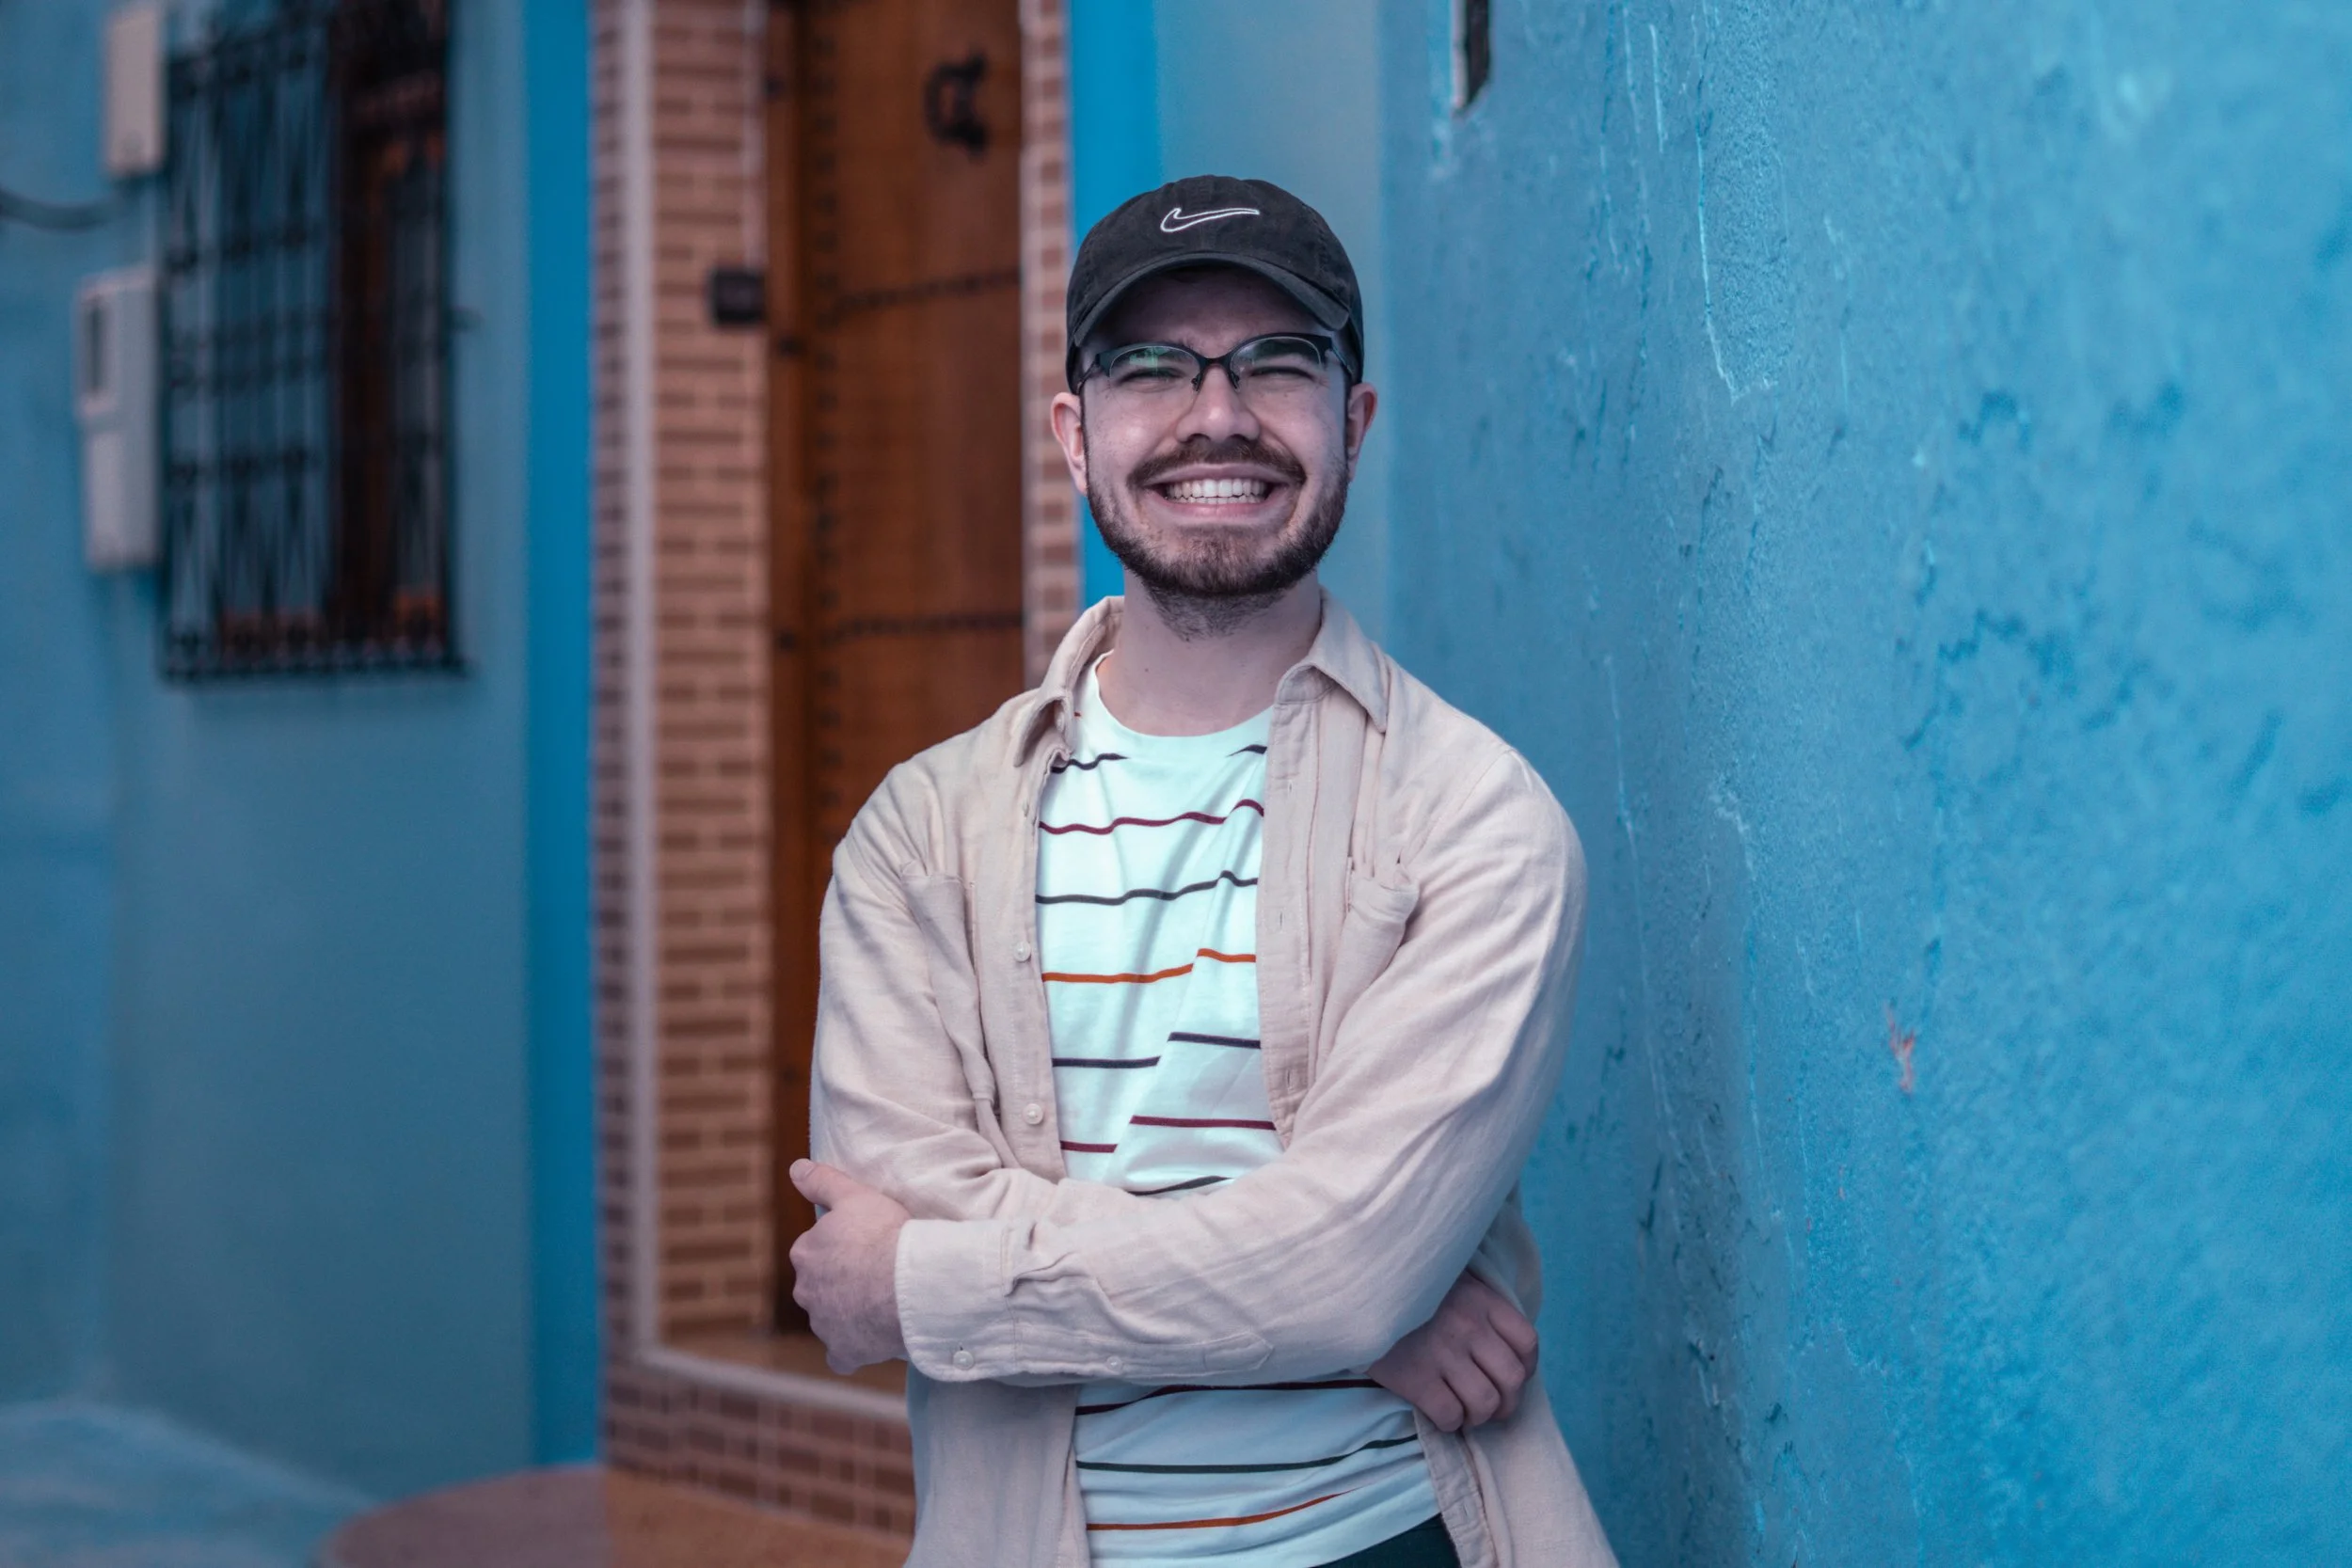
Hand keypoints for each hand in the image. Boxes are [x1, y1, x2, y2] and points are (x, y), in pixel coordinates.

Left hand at [787, 1159, 911, 1372]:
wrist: (910, 1283)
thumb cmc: (885, 1235)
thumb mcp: (855, 1195)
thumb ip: (822, 1181)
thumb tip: (795, 1168)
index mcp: (805, 1253)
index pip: (815, 1251)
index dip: (840, 1248)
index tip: (864, 1246)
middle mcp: (806, 1290)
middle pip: (820, 1286)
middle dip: (840, 1282)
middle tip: (875, 1275)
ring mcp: (823, 1324)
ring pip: (830, 1318)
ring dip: (848, 1313)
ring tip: (882, 1304)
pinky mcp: (844, 1350)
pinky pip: (842, 1355)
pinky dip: (851, 1350)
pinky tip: (867, 1343)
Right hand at [1367, 1270, 1538, 1431]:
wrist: (1354, 1289)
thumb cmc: (1403, 1288)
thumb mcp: (1447, 1278)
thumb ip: (1475, 1302)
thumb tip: (1498, 1339)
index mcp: (1481, 1300)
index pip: (1527, 1342)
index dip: (1525, 1368)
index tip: (1510, 1378)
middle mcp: (1468, 1326)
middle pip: (1512, 1379)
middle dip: (1507, 1403)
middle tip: (1491, 1407)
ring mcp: (1442, 1353)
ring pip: (1485, 1403)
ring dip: (1478, 1417)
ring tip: (1465, 1413)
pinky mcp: (1415, 1376)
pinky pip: (1450, 1415)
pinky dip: (1451, 1422)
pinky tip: (1440, 1413)